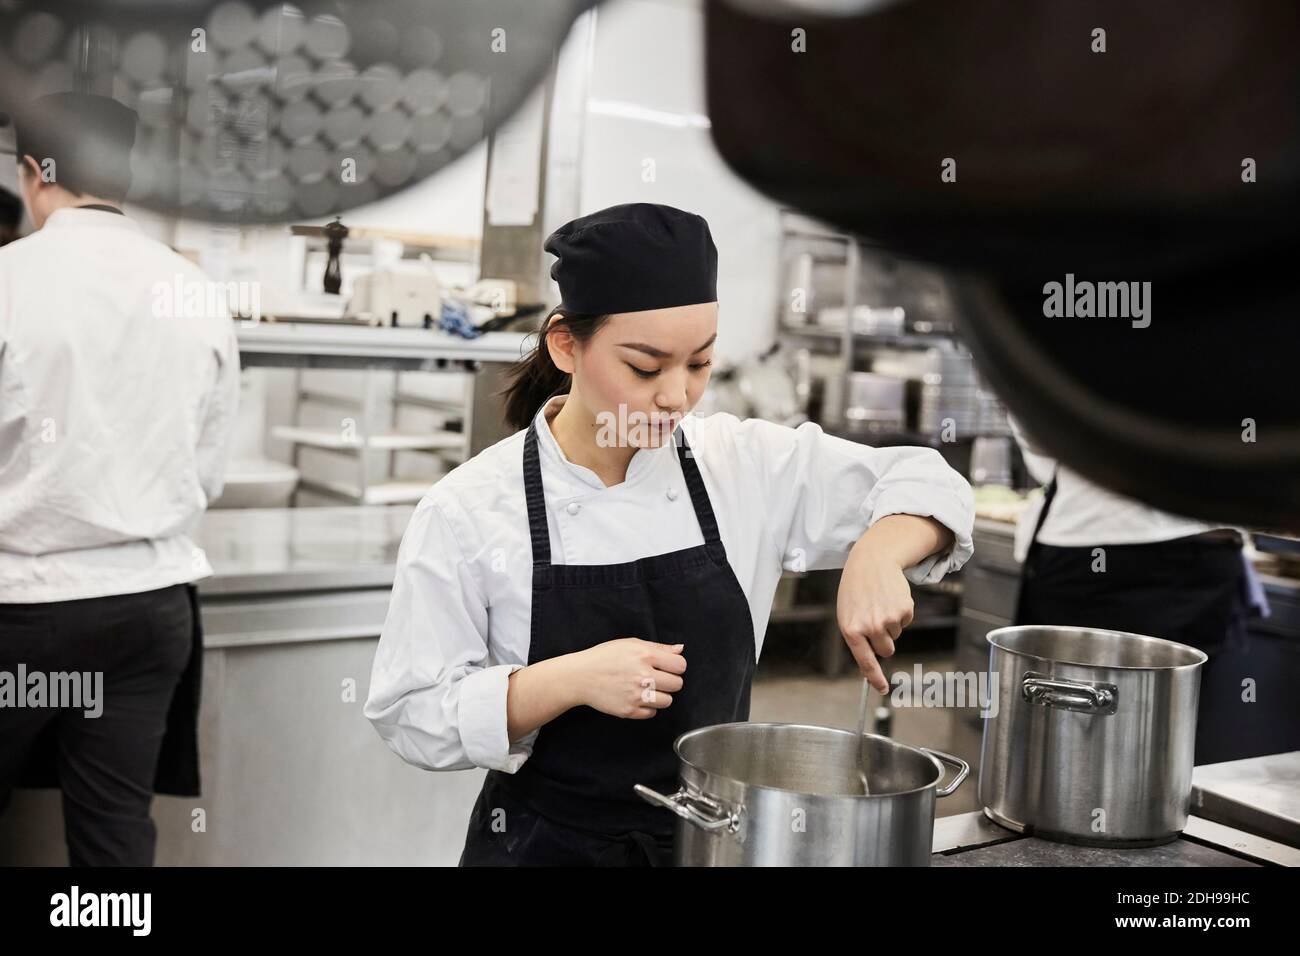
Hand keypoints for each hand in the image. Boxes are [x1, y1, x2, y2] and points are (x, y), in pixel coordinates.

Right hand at [571, 638, 686, 718]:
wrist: (581, 677)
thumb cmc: (604, 657)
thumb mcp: (630, 644)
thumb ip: (658, 647)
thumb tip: (680, 649)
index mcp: (645, 656)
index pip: (680, 665)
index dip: (676, 666)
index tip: (668, 667)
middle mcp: (643, 676)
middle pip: (677, 684)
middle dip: (670, 681)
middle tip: (657, 678)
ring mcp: (636, 695)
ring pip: (668, 701)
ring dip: (661, 695)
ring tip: (647, 689)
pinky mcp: (629, 711)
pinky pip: (653, 713)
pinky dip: (648, 707)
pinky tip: (637, 697)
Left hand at [837, 547, 914, 692]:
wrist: (872, 561)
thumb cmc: (856, 590)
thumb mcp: (847, 614)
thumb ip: (856, 640)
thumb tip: (866, 668)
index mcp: (851, 630)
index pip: (866, 661)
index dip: (875, 678)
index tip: (882, 689)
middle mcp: (870, 627)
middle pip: (886, 650)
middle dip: (883, 641)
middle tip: (875, 619)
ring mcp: (888, 619)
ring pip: (895, 635)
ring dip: (890, 624)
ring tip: (879, 603)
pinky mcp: (904, 610)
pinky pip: (905, 622)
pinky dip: (900, 613)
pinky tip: (889, 597)